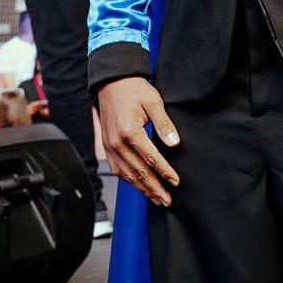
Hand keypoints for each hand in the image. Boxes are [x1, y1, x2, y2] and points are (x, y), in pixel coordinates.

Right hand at [97, 77, 180, 206]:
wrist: (112, 82)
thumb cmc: (133, 89)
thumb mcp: (154, 102)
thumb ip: (164, 124)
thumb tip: (174, 143)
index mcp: (130, 131)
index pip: (151, 158)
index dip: (164, 171)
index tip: (175, 181)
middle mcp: (117, 142)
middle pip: (138, 171)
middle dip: (154, 188)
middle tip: (166, 200)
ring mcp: (109, 145)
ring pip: (126, 174)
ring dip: (141, 188)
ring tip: (155, 198)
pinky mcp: (106, 146)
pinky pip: (116, 169)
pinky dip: (128, 180)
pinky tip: (138, 185)